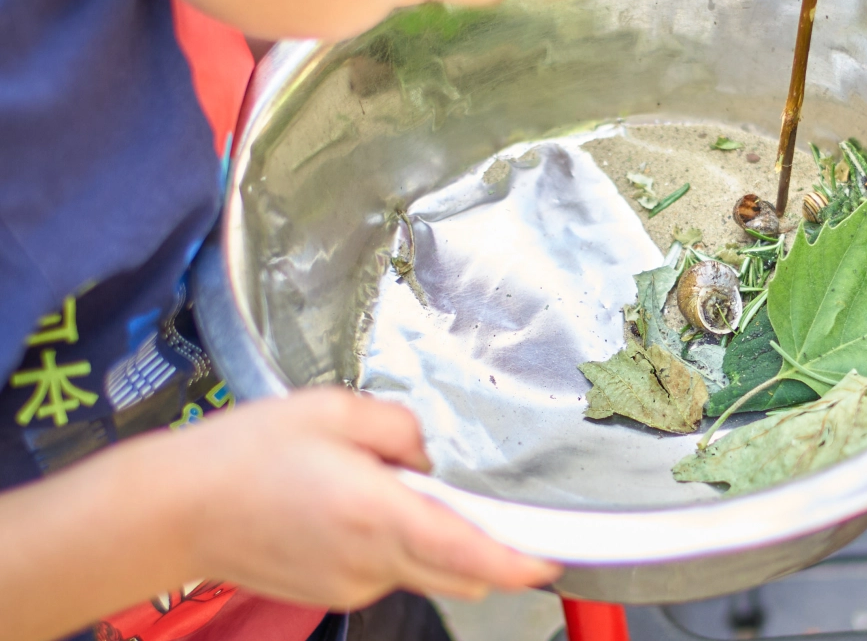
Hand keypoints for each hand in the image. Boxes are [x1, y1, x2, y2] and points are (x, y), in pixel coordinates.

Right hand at [151, 388, 556, 607]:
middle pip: (461, 570)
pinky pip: (390, 572)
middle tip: (481, 499)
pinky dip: (397, 545)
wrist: (174, 510)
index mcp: (379, 514)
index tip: (554, 560)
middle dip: (487, 544)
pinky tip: (356, 508)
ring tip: (390, 488)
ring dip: (437, 539)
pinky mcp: (335, 593)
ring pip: (427, 571)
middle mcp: (373, 561)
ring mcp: (353, 585)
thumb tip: (430, 454)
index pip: (470, 552)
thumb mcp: (334, 410)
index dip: (520, 560)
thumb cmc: (246, 453)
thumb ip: (402, 428)